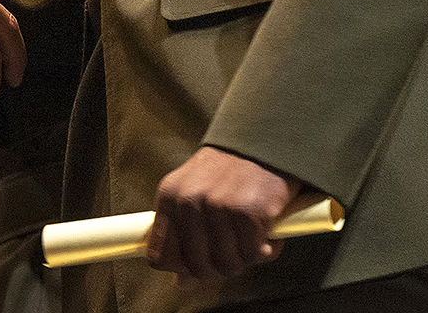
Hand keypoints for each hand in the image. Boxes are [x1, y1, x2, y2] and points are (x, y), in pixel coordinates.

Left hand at [147, 146, 302, 285]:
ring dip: (243, 260)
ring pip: (227, 264)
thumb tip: (182, 284)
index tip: (195, 268)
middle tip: (233, 255)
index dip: (180, 269)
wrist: (263, 142)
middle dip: (217, 269)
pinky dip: (264, 251)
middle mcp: (190, 201)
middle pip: (196, 266)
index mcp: (170, 196)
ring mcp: (219, 206)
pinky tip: (266, 235)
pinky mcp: (249, 212)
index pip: (160, 255)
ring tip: (251, 241)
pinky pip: (253, 254)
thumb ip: (184, 236)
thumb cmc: (227, 174)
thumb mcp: (194, 195)